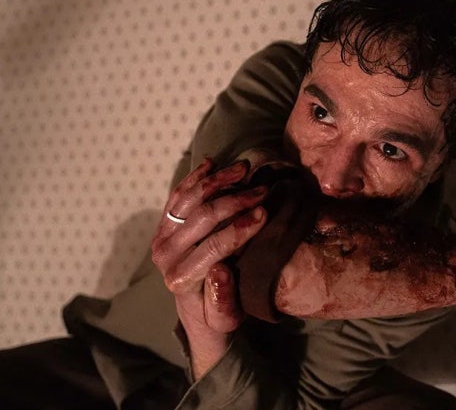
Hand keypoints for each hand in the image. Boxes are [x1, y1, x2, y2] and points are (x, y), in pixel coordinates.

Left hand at [151, 159, 267, 377]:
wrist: (195, 308)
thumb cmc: (218, 314)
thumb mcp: (226, 319)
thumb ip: (222, 301)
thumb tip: (220, 271)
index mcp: (181, 278)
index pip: (214, 245)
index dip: (240, 226)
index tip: (265, 211)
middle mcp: (165, 256)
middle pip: (202, 216)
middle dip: (236, 200)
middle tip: (263, 189)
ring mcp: (161, 236)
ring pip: (189, 197)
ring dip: (219, 180)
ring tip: (245, 169)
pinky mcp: (164, 224)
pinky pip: (179, 193)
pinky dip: (196, 176)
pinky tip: (213, 163)